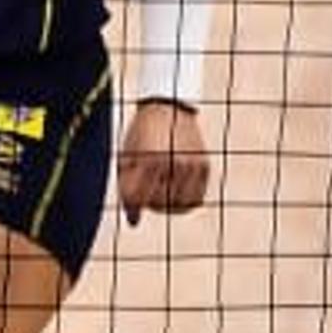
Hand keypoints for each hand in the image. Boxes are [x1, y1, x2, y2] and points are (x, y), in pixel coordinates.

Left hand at [119, 98, 211, 221]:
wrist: (168, 110)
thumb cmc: (140, 135)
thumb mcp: (127, 156)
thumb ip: (127, 187)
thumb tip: (133, 222)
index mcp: (148, 158)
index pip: (139, 197)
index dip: (133, 208)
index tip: (132, 213)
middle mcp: (173, 163)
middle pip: (159, 204)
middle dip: (148, 205)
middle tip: (145, 197)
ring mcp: (192, 166)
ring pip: (179, 206)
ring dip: (167, 206)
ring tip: (159, 195)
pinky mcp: (204, 167)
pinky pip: (196, 199)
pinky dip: (185, 202)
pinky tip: (175, 195)